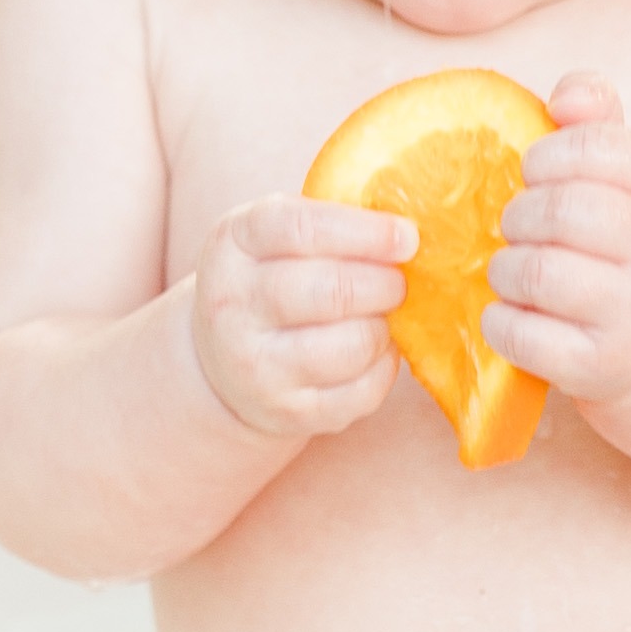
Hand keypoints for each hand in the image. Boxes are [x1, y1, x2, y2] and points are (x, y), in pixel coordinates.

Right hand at [188, 195, 411, 442]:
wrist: (219, 360)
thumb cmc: (269, 278)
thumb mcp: (273, 236)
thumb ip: (328, 220)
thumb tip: (411, 224)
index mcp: (232, 243)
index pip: (301, 229)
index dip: (365, 232)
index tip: (406, 237)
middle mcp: (232, 304)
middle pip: (332, 290)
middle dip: (384, 284)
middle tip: (399, 281)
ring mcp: (255, 365)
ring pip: (351, 345)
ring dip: (385, 328)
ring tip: (383, 315)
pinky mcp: (286, 411)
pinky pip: (362, 391)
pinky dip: (383, 367)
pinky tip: (374, 351)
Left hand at [484, 72, 630, 402]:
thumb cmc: (626, 245)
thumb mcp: (630, 180)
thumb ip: (597, 123)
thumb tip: (565, 97)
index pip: (596, 146)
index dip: (546, 155)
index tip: (534, 174)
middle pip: (560, 210)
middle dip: (518, 216)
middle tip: (516, 228)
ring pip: (536, 272)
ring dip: (504, 269)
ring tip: (514, 272)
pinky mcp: (599, 365)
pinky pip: (520, 332)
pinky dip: (498, 320)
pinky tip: (512, 313)